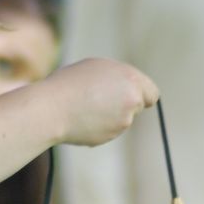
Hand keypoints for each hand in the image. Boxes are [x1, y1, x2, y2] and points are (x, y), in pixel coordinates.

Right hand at [40, 57, 157, 146]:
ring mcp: (123, 121)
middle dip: (125, 105)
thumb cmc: (69, 83)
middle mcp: (131, 100)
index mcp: (130, 79)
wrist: (51, 109)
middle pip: (137, 106)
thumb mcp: (97, 68)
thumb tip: (127, 89)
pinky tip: (82, 119)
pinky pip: (108, 130)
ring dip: (109, 115)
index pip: (151, 93)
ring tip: (85, 107)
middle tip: (102, 100)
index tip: (133, 97)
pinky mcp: (110, 135)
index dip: (141, 95)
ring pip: (122, 119)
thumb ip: (119, 78)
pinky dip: (99, 126)